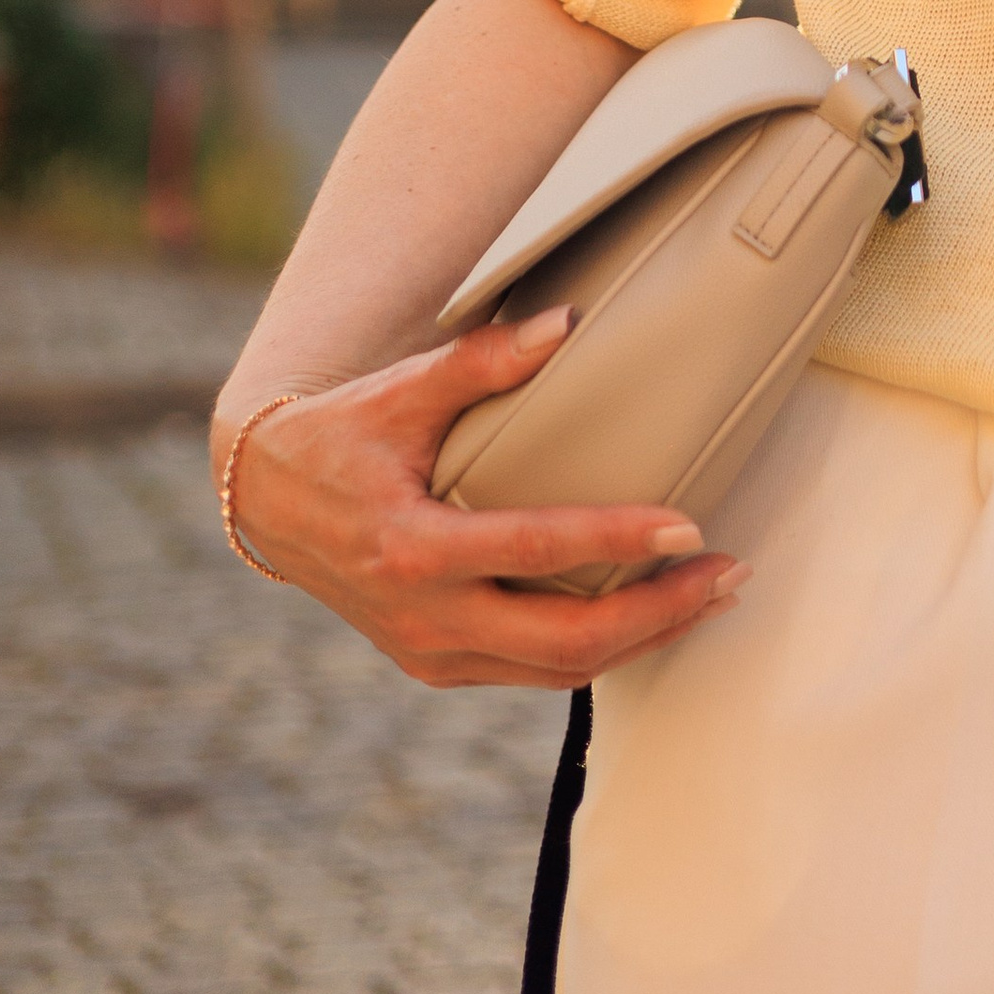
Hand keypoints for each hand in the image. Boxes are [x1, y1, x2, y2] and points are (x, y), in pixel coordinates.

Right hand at [213, 306, 746, 690]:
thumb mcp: (402, 388)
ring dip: (641, 639)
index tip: (690, 526)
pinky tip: (648, 616)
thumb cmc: (340, 432)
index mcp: (411, 549)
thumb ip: (483, 359)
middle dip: (658, 613)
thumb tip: (567, 322)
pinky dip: (596, 652)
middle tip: (729, 574)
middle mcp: (422, 616)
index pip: (534, 552)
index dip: (617, 541)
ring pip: (554, 670)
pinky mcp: (434, 663)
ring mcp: (428, 651)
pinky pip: (529, 671)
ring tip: (710, 596)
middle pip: (562, 642)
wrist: (265, 499)